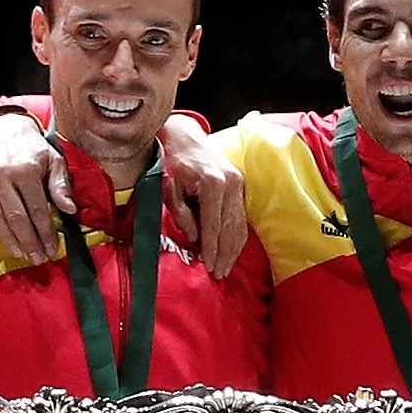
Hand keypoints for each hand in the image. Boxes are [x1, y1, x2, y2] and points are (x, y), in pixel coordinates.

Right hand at [0, 114, 67, 265]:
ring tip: (20, 253)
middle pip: (16, 218)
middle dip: (29, 242)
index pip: (37, 210)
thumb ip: (60, 185)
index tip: (52, 249)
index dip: (45, 233)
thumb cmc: (30, 146)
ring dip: (8, 239)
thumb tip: (70, 210)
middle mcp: (1, 174)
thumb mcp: (52, 159)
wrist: (1, 126)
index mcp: (25, 169)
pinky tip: (0, 234)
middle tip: (37, 258)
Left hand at [154, 117, 248, 278]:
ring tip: (226, 269)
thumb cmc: (172, 163)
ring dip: (233, 249)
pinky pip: (242, 216)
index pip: (213, 225)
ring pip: (240, 224)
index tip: (209, 268)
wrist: (184, 137)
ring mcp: (239, 183)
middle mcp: (231, 183)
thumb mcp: (169, 189)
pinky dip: (238, 236)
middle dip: (225, 254)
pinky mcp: (241, 184)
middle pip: (230, 228)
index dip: (211, 249)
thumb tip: (194, 238)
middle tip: (219, 275)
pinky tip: (232, 251)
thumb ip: (182, 214)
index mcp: (213, 183)